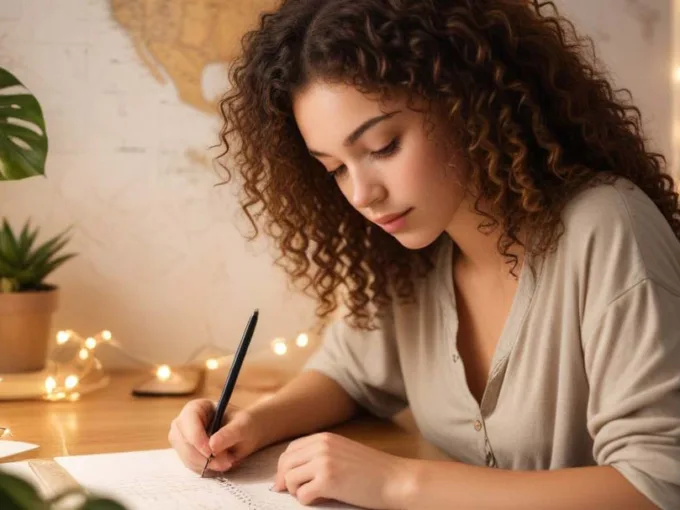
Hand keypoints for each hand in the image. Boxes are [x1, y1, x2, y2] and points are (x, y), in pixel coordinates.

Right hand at [168, 399, 262, 472]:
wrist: (246, 435)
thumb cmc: (244, 424)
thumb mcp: (242, 426)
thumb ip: (229, 434)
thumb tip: (212, 445)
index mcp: (196, 408)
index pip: (188, 421)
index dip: (197, 438)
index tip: (211, 452)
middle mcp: (185, 423)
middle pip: (184, 442)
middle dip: (204, 456)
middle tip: (226, 462)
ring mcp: (183, 440)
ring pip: (187, 457)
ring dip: (207, 464)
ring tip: (228, 461)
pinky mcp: (186, 454)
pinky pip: (192, 466)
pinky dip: (206, 469)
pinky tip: (220, 464)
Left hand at [272, 432, 411, 508]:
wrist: (395, 478)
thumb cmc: (372, 470)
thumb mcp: (343, 452)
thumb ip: (320, 455)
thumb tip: (291, 473)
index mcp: (324, 438)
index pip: (290, 450)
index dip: (284, 467)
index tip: (285, 481)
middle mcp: (321, 446)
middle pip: (285, 463)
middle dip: (284, 480)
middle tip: (291, 492)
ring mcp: (323, 462)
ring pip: (290, 479)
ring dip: (296, 491)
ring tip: (311, 495)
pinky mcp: (327, 481)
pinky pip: (302, 494)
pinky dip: (307, 500)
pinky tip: (320, 499)